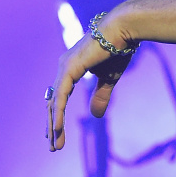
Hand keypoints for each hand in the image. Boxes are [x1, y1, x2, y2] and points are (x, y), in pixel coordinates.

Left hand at [46, 13, 133, 150]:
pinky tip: (57, 128)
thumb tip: (94, 116)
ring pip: (54, 102)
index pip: (59, 96)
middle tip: (53, 146)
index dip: (57, 115)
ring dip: (54, 125)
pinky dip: (58, 114)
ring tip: (55, 145)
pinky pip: (60, 97)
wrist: (123, 30)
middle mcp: (64, 67)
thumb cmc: (118, 49)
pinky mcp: (69, 69)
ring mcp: (65, 67)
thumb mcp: (109, 79)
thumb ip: (100, 96)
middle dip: (52, 125)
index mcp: (71, 67)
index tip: (55, 133)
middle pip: (53, 102)